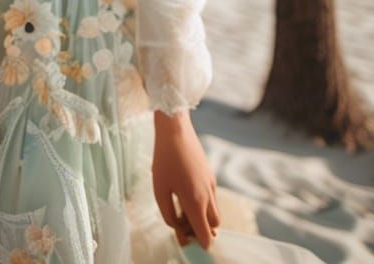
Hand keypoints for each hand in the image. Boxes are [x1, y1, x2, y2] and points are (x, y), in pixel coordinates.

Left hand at [152, 111, 220, 249]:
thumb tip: (177, 226)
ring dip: (202, 217)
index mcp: (196, 202)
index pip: (206, 234)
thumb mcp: (160, 188)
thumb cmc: (164, 159)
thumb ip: (168, 212)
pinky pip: (211, 198)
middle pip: (214, 226)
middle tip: (182, 224)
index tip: (189, 243)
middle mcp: (208, 196)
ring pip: (214, 212)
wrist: (176, 130)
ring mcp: (211, 185)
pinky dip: (203, 203)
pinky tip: (185, 194)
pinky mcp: (210, 175)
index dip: (200, 243)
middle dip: (201, 229)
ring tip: (181, 208)